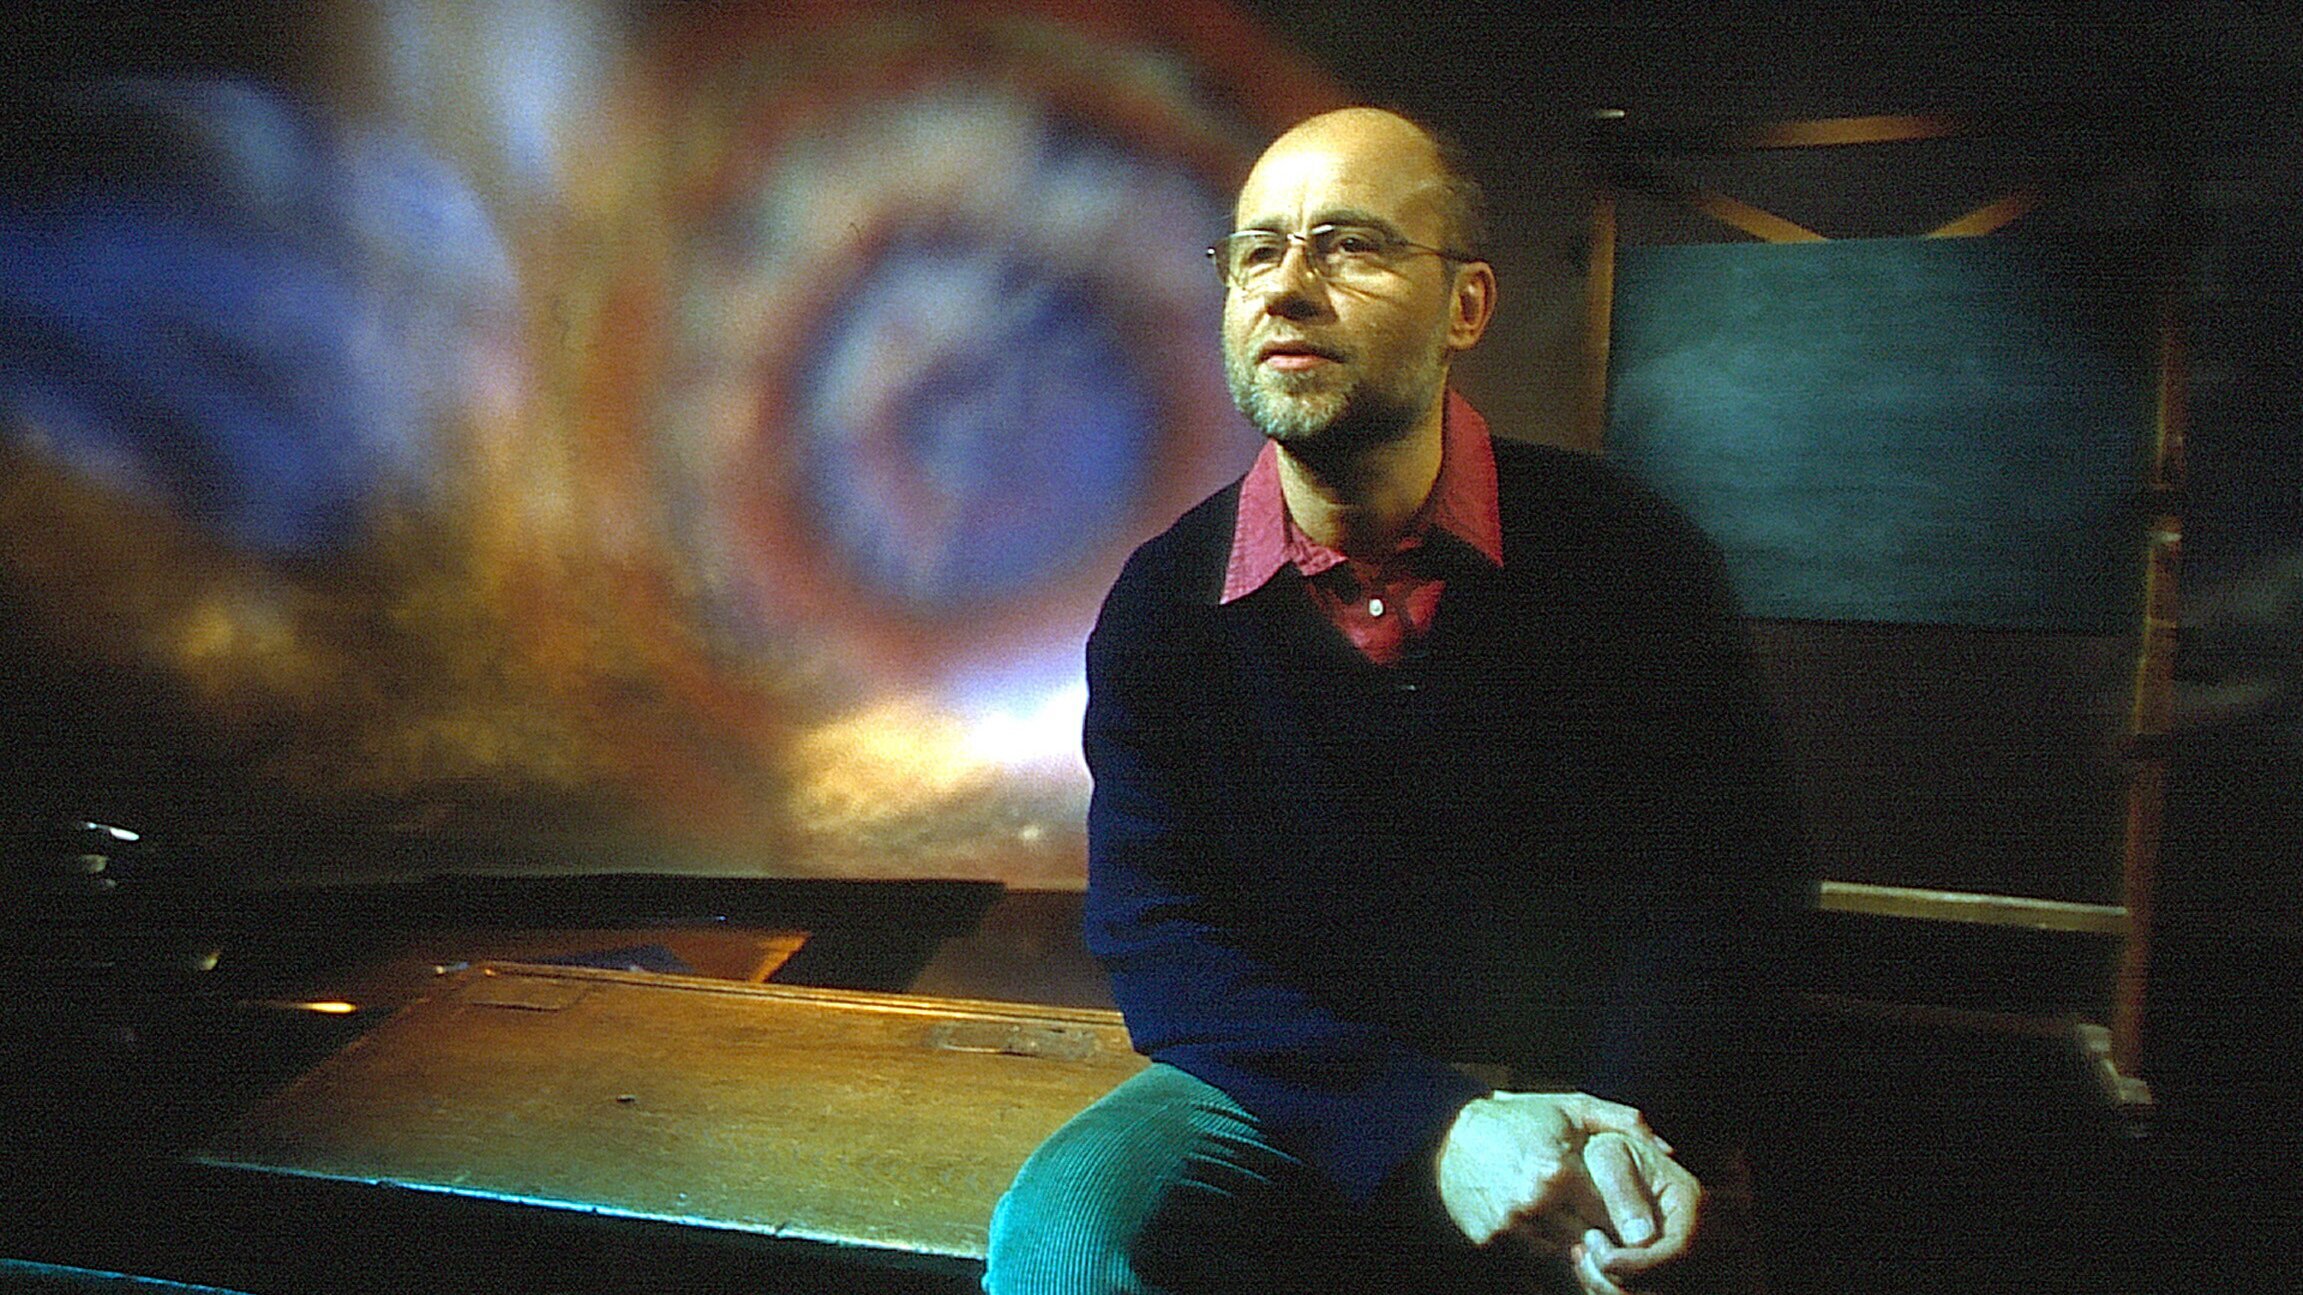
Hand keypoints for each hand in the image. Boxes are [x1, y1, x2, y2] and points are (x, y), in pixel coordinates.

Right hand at [1434, 1091, 1665, 1254]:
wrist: (1449, 1137)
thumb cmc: (1519, 1120)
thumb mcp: (1571, 1108)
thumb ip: (1624, 1122)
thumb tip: (1669, 1151)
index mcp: (1558, 1170)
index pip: (1615, 1212)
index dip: (1631, 1218)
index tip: (1644, 1222)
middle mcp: (1535, 1204)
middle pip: (1595, 1241)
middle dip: (1611, 1239)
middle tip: (1622, 1234)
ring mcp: (1510, 1228)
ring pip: (1567, 1258)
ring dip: (1582, 1250)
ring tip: (1593, 1238)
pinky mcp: (1491, 1244)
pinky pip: (1536, 1263)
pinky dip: (1550, 1255)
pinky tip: (1556, 1236)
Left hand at [1568, 1130, 1702, 1294]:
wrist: (1609, 1158)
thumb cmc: (1609, 1150)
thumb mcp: (1611, 1154)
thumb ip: (1622, 1190)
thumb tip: (1640, 1240)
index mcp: (1691, 1204)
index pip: (1678, 1251)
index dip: (1638, 1262)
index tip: (1598, 1250)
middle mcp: (1694, 1237)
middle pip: (1666, 1284)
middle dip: (1617, 1278)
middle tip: (1583, 1249)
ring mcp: (1679, 1257)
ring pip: (1650, 1294)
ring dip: (1607, 1286)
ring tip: (1582, 1255)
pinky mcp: (1659, 1270)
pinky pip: (1638, 1292)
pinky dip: (1608, 1288)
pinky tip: (1587, 1266)